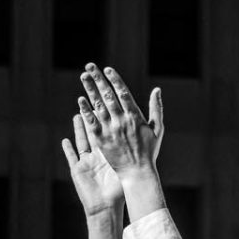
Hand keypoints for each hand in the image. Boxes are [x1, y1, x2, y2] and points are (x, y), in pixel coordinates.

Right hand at [61, 112, 123, 216]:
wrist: (106, 208)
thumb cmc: (118, 192)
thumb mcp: (124, 169)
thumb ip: (128, 154)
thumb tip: (139, 139)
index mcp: (110, 156)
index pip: (108, 134)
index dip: (107, 121)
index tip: (108, 107)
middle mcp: (98, 158)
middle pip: (94, 134)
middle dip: (91, 119)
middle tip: (91, 105)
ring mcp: (86, 163)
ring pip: (81, 142)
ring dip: (78, 129)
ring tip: (77, 115)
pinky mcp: (77, 170)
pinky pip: (71, 157)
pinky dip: (67, 149)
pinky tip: (64, 140)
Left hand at [76, 64, 164, 179]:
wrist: (137, 172)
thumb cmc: (149, 150)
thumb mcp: (158, 128)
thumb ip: (157, 108)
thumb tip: (157, 89)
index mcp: (136, 116)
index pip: (123, 93)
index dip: (114, 80)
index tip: (107, 70)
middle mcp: (121, 121)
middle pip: (108, 95)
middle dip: (98, 79)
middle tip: (90, 66)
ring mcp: (110, 130)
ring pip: (98, 105)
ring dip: (90, 90)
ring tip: (83, 77)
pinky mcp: (101, 140)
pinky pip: (91, 123)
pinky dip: (86, 111)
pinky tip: (80, 100)